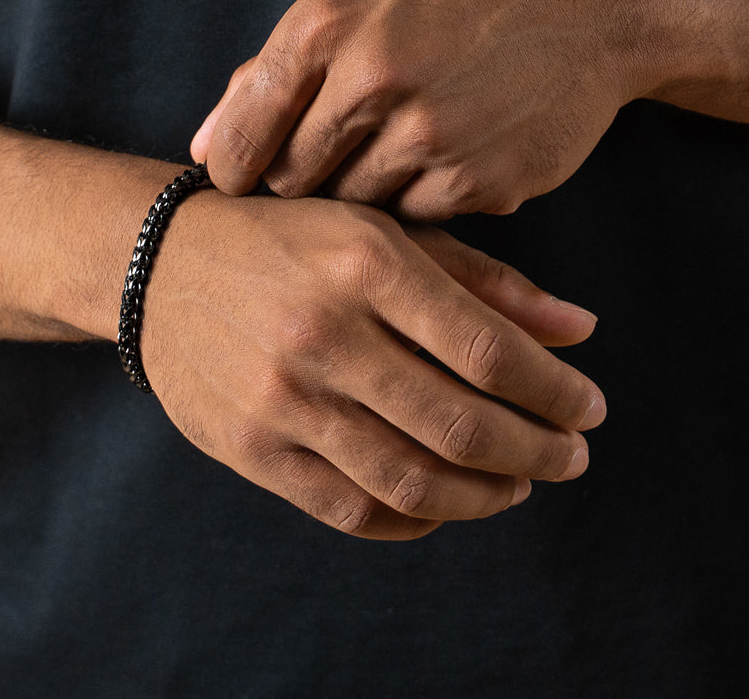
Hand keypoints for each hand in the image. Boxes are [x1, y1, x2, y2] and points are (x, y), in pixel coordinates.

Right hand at [143, 191, 603, 540]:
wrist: (159, 263)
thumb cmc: (288, 238)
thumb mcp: (380, 231)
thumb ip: (483, 280)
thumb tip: (580, 331)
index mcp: (363, 260)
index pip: (488, 349)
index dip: (555, 391)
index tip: (589, 407)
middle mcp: (322, 329)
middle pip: (460, 425)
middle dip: (538, 452)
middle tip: (571, 456)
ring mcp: (281, 397)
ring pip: (412, 479)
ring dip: (486, 495)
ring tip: (518, 484)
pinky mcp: (250, 447)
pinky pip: (351, 509)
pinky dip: (415, 517)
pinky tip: (445, 501)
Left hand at [192, 0, 649, 219]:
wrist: (585, 6)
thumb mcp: (355, 1)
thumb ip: (272, 73)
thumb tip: (202, 151)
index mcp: (327, 26)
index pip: (243, 137)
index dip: (234, 171)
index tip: (243, 180)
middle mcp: (373, 79)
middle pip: (292, 183)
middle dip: (299, 182)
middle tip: (333, 157)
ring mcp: (431, 136)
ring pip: (353, 208)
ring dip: (362, 192)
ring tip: (399, 142)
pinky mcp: (481, 183)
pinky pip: (417, 220)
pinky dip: (420, 199)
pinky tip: (446, 154)